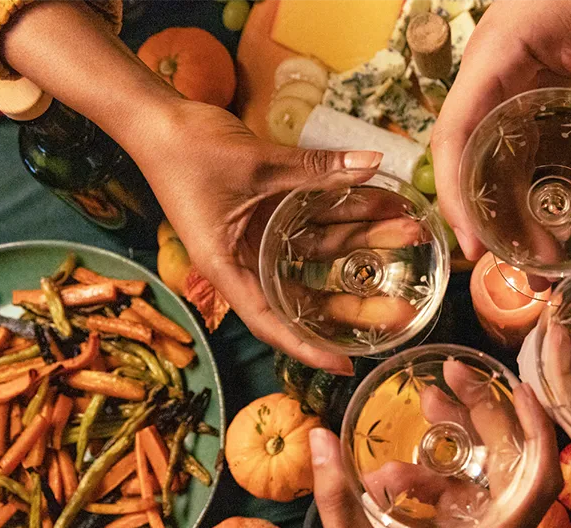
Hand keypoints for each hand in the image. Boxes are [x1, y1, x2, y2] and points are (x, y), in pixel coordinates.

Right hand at [0, 0, 395, 373]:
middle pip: (307, 294)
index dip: (309, 348)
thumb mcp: (258, 164)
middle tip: (404, 308)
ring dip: (365, 242)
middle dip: (357, 299)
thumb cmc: (189, 150)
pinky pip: (315, 222)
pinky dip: (346, 215)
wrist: (159, 117)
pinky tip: (384, 206)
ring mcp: (261, 237)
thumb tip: (373, 161)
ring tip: (411, 233)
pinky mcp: (270, 212)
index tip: (345, 366)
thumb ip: (316, 168)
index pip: (272, 322)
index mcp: (229, 268)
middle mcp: (247, 260)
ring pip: (320, 252)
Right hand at [310, 384, 560, 527]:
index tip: (519, 386)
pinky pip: (463, 506)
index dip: (537, 428)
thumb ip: (338, 499)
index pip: (540, 478)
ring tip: (418, 414)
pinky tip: (392, 476)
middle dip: (483, 418)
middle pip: (511, 467)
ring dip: (452, 450)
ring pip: (483, 483)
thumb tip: (318, 437)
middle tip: (446, 380)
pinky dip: (436, 485)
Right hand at [432, 0, 570, 260]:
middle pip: (472, 166)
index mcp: (492, 66)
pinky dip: (534, 193)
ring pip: (496, 166)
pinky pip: (522, 153)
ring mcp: (507, 93)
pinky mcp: (530, 98)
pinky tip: (557, 225)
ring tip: (548, 266)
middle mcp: (488, 85)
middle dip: (493, 226)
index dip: (458, 197)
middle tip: (531, 277)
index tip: (477, 247)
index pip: (454, 138)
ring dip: (515, 218)